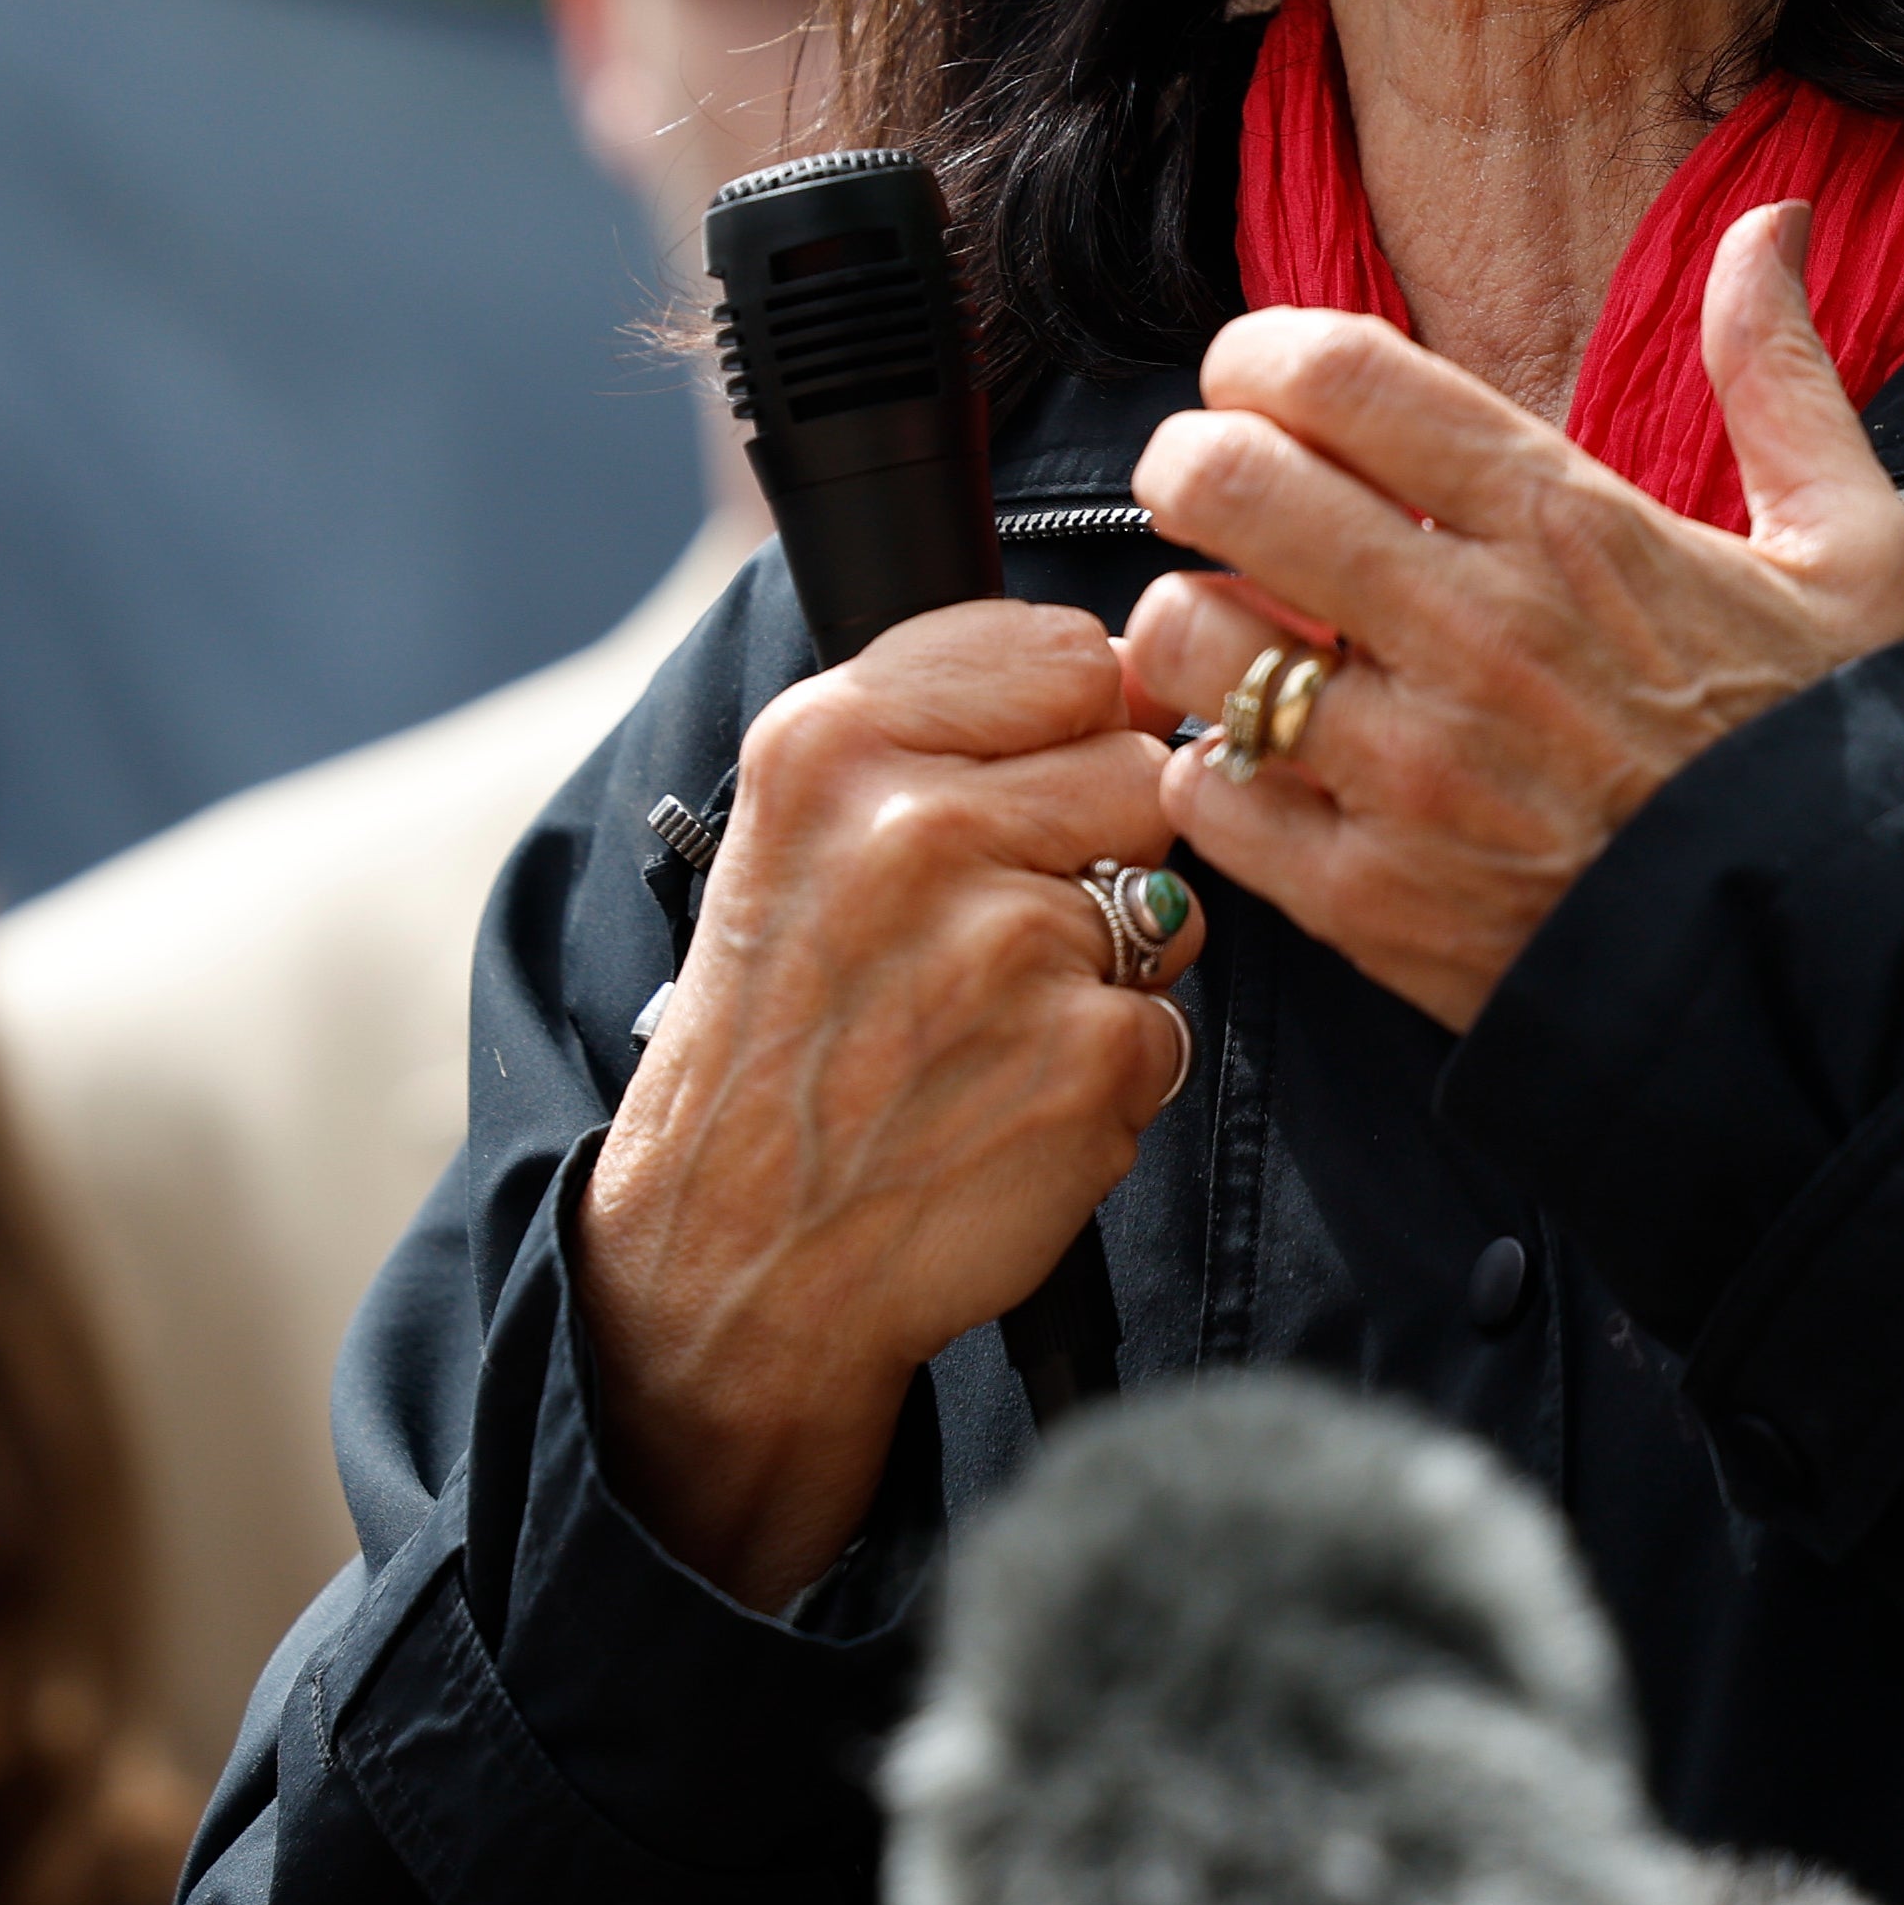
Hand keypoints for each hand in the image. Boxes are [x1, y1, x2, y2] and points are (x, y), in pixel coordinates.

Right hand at [572, 602, 1201, 1606]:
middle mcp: (914, 826)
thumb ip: (944, 727)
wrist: (734, 1251)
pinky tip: (1011, 1098)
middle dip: (1095, 846)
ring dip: (1109, 963)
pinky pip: (1169, 1022)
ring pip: (1164, 896)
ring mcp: (1007, 945)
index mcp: (831, 743)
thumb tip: (1144, 673)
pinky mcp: (1085, 1059)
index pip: (1065, 652)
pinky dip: (1110, 1069)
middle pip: (1135, 765)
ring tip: (987, 1020)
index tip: (1014, 794)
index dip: (1069, 730)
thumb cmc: (781, 1031)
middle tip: (986, 934)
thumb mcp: (800, 828)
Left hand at [1116, 201, 1903, 1031]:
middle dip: (1186, 464)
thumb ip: (1782, 376)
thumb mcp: (1852, 550)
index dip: (1257, 354)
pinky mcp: (1367, 895)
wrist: (1834, 982)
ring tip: (1237, 634)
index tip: (1260, 381)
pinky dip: (1210, 771)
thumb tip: (1773, 222)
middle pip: (1223, 479)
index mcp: (1565, 523)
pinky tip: (1266, 764)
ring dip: (1191, 624)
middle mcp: (1470, 630)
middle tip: (1207, 488)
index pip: (1332, 371)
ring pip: (1188, 635)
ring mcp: (1409, 769)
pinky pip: (1204, 792)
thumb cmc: (1827, 757)